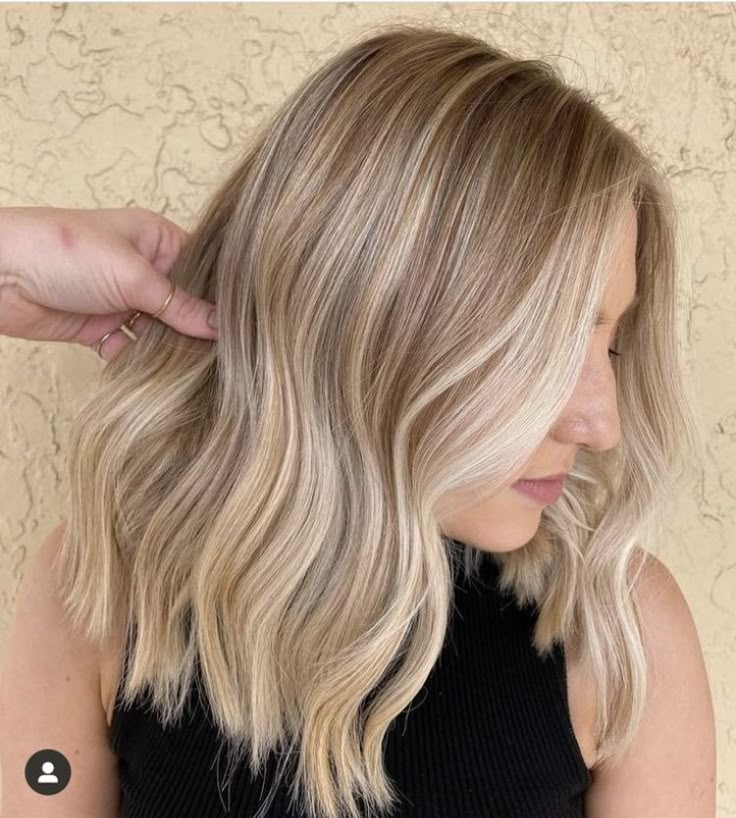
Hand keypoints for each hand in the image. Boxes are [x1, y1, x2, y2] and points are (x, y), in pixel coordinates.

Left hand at [0, 206, 217, 359]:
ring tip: (194, 372)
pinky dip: (139, 363)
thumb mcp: (131, 275)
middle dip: (195, 330)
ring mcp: (122, 299)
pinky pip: (131, 350)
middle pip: (183, 306)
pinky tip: (155, 376)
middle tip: (223, 358)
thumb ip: (178, 305)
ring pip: (159, 331)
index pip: (202, 271)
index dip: (219, 299)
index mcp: (156, 239)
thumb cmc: (61, 251)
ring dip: (169, 350)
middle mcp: (143, 269)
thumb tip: (220, 327)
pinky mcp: (101, 327)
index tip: (241, 328)